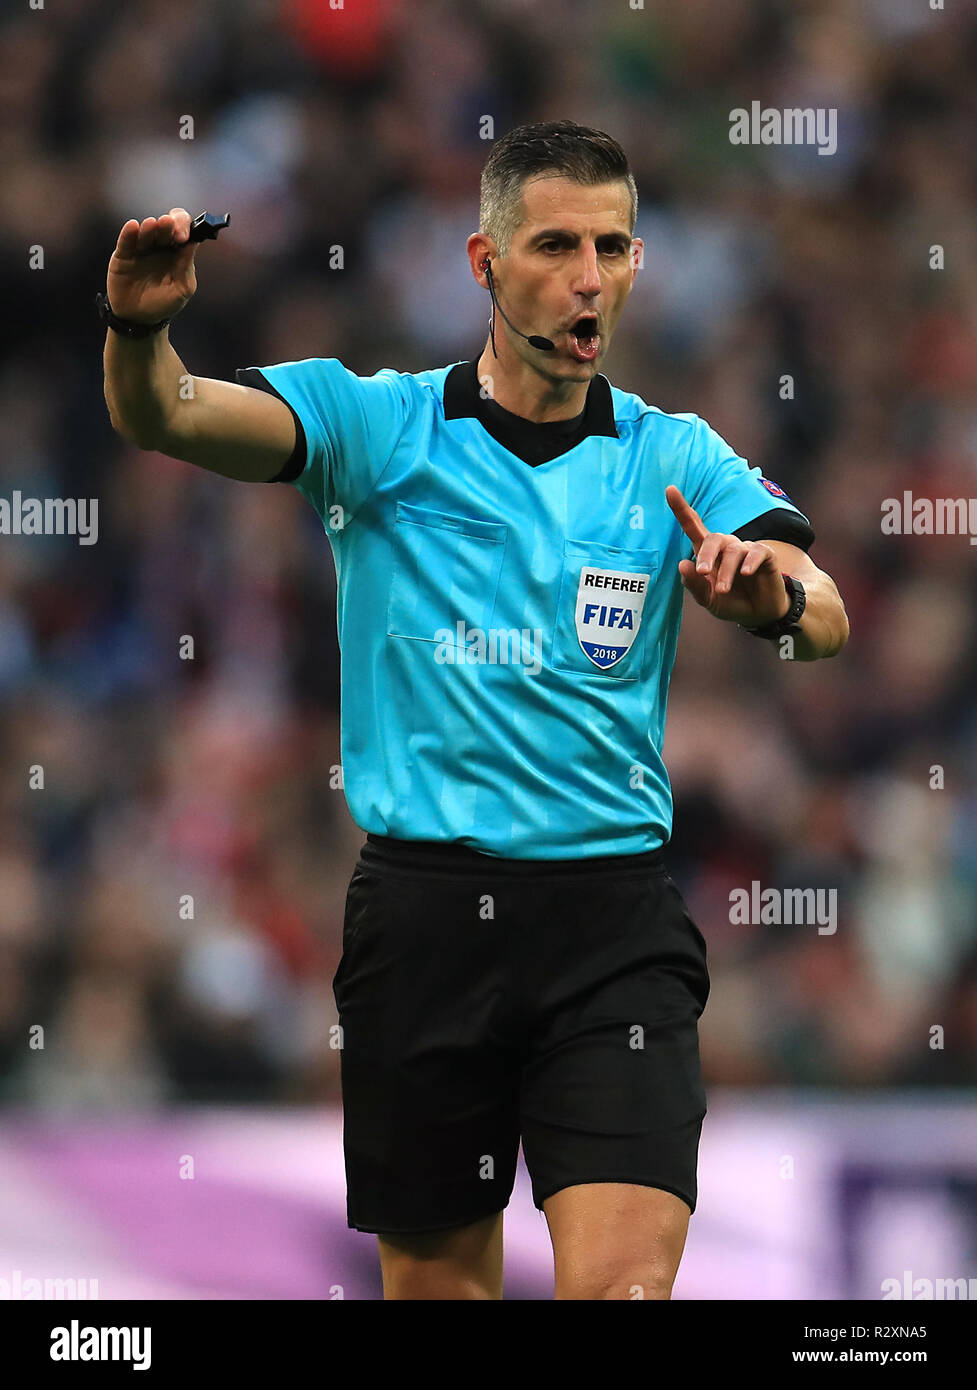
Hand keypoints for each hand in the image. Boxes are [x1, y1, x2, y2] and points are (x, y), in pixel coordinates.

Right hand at [105, 208, 197, 324]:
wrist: (139, 319)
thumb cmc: (163, 304)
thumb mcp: (182, 290)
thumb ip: (186, 267)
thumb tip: (193, 244)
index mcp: (177, 252)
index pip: (183, 231)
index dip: (184, 228)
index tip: (184, 236)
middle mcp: (160, 246)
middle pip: (166, 226)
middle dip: (169, 224)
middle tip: (169, 225)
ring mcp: (142, 248)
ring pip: (146, 231)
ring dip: (151, 227)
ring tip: (153, 225)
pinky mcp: (124, 254)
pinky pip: (126, 241)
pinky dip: (129, 233)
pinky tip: (133, 227)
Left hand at [665, 484, 790, 625]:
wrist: (758, 614)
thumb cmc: (730, 602)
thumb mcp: (708, 599)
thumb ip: (694, 585)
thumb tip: (682, 564)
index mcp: (708, 553)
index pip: (693, 526)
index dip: (681, 509)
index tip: (669, 490)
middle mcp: (726, 547)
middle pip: (714, 538)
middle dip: (706, 555)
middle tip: (702, 572)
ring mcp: (745, 549)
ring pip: (733, 550)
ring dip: (726, 571)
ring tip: (723, 591)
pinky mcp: (765, 555)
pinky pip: (757, 552)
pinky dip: (750, 562)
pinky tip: (746, 574)